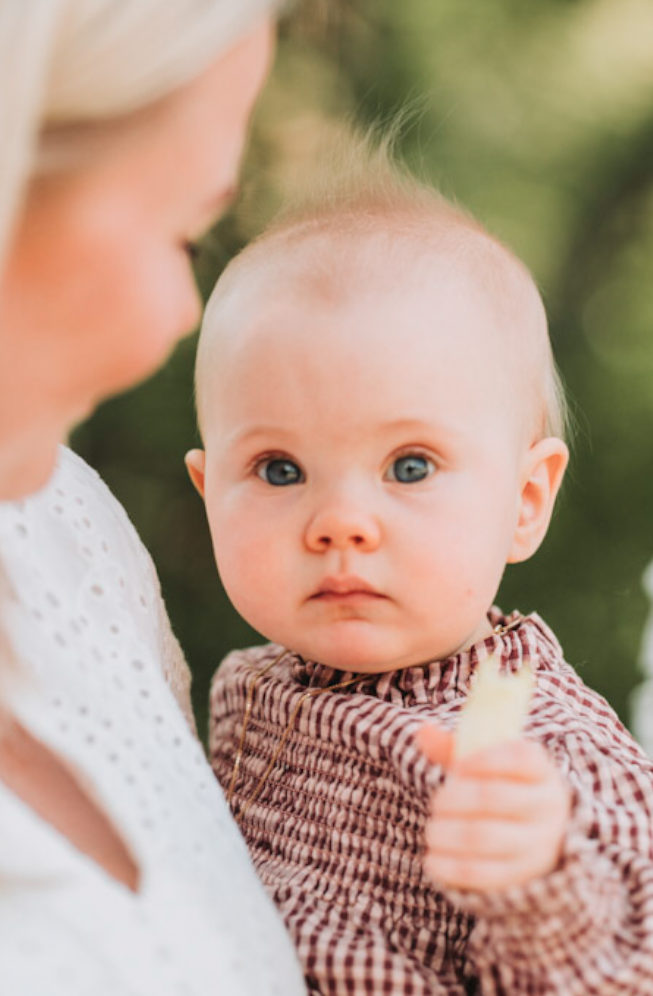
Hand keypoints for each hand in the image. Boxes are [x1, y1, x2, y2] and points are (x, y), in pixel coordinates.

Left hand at [418, 725, 571, 892]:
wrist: (541, 838)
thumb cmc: (504, 790)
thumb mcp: (488, 765)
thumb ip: (456, 748)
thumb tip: (423, 731)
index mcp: (541, 771)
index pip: (519, 757)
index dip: (481, 760)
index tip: (457, 769)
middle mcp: (548, 807)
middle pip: (493, 796)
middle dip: (453, 798)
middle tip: (437, 802)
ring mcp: (539, 844)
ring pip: (484, 835)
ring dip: (447, 832)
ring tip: (433, 830)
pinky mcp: (523, 877)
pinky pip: (482, 873)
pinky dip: (449, 866)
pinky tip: (433, 858)